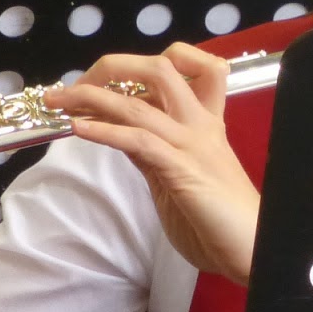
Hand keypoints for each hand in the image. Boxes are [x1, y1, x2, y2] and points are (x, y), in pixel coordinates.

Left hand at [45, 48, 258, 284]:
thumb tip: (121, 133)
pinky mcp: (182, 170)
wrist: (254, 248)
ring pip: (140, 103)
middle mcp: (200, 124)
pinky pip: (139, 141)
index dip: (144, 64)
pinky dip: (105, 131)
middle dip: (112, 67)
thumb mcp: (180, 178)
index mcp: (206, 122)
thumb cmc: (221, 220)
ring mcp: (192, 144)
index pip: (185, 68)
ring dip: (91, 97)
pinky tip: (79, 129)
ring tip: (58, 101)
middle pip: (160, 68)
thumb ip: (155, 152)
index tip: (107, 79)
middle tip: (75, 85)